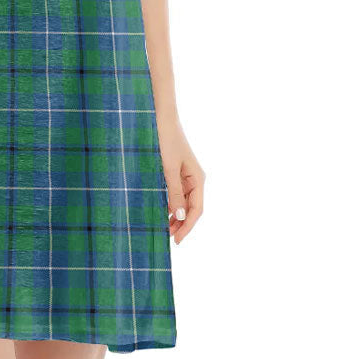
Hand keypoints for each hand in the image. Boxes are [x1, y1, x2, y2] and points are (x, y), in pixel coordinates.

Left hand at [156, 114, 204, 244]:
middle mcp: (194, 179)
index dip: (187, 227)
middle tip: (166, 236)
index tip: (176, 240)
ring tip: (162, 226)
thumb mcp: (168, 169)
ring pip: (183, 201)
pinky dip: (169, 203)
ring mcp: (185, 175)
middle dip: (181, 223)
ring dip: (175, 215)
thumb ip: (174, 193)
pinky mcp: (174, 171)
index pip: (197, 210)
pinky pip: (175, 192)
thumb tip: (180, 217)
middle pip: (191, 208)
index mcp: (198, 179)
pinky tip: (160, 209)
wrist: (160, 117)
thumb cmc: (166, 140)